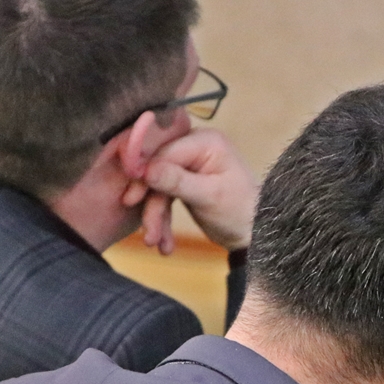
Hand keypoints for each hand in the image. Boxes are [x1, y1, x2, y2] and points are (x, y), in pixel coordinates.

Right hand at [123, 128, 256, 253]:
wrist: (253, 233)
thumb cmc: (239, 211)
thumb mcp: (208, 196)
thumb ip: (176, 181)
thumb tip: (145, 169)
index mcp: (206, 141)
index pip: (165, 152)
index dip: (145, 173)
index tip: (130, 197)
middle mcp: (195, 146)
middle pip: (157, 169)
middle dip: (150, 202)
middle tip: (145, 230)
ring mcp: (188, 163)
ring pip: (157, 185)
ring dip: (154, 215)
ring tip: (154, 242)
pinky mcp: (183, 179)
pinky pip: (164, 195)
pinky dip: (162, 217)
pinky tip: (163, 242)